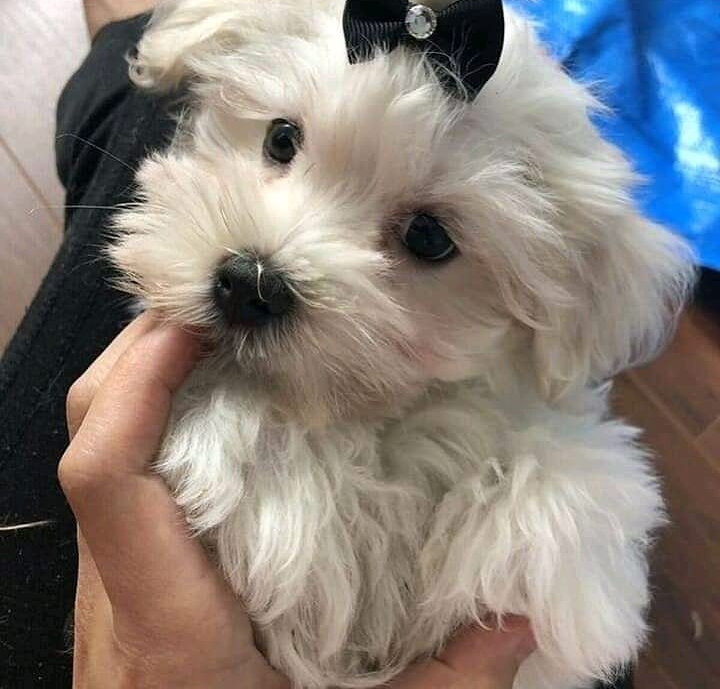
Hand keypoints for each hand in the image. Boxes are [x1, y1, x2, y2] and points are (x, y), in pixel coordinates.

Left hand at [59, 314, 533, 688]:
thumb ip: (439, 685)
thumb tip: (519, 618)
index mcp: (167, 617)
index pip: (109, 475)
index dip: (139, 383)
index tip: (197, 324)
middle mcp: (118, 583)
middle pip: (91, 432)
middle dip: (144, 352)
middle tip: (221, 307)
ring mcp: (109, 576)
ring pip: (99, 443)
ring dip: (147, 375)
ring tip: (221, 338)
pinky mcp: (119, 576)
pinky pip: (119, 471)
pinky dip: (152, 415)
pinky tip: (214, 404)